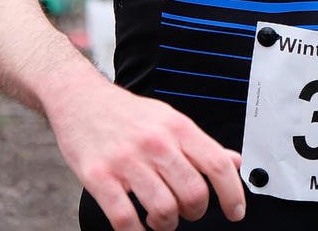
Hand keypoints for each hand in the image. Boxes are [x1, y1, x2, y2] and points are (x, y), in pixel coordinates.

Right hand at [47, 72, 245, 230]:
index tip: (236, 211)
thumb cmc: (128, 114)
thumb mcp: (169, 120)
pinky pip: (125, 220)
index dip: (232, 193)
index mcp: (177, 127)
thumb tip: (234, 162)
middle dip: (194, 212)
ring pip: (164, 211)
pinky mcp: (99, 177)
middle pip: (193, 193)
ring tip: (158, 217)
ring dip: (166, 224)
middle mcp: (156, 142)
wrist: (81, 98)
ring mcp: (127, 160)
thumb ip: (200, 145)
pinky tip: (137, 225)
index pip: (217, 163)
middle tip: (185, 210)